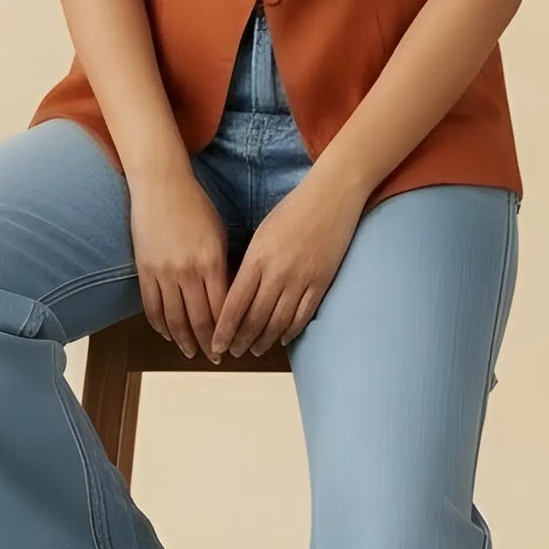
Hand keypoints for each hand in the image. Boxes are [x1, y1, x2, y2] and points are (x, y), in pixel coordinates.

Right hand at [127, 164, 231, 360]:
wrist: (161, 185)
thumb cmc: (196, 205)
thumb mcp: (219, 234)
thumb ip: (223, 267)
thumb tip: (228, 297)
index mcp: (212, 262)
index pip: (222, 309)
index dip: (227, 332)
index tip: (232, 345)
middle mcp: (188, 272)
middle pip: (199, 320)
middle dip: (208, 343)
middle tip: (214, 358)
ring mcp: (163, 272)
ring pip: (174, 319)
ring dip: (183, 340)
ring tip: (191, 352)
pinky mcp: (144, 269)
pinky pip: (151, 306)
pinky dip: (160, 325)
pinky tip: (167, 334)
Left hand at [210, 164, 366, 360]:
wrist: (331, 196)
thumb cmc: (292, 209)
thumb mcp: (262, 233)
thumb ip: (250, 263)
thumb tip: (237, 293)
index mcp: (257, 258)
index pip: (234, 305)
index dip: (224, 330)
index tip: (216, 344)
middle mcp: (277, 273)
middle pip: (254, 319)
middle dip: (240, 340)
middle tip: (233, 352)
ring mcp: (301, 280)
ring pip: (278, 323)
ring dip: (263, 341)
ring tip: (254, 350)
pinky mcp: (321, 283)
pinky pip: (303, 316)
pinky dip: (290, 332)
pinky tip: (281, 338)